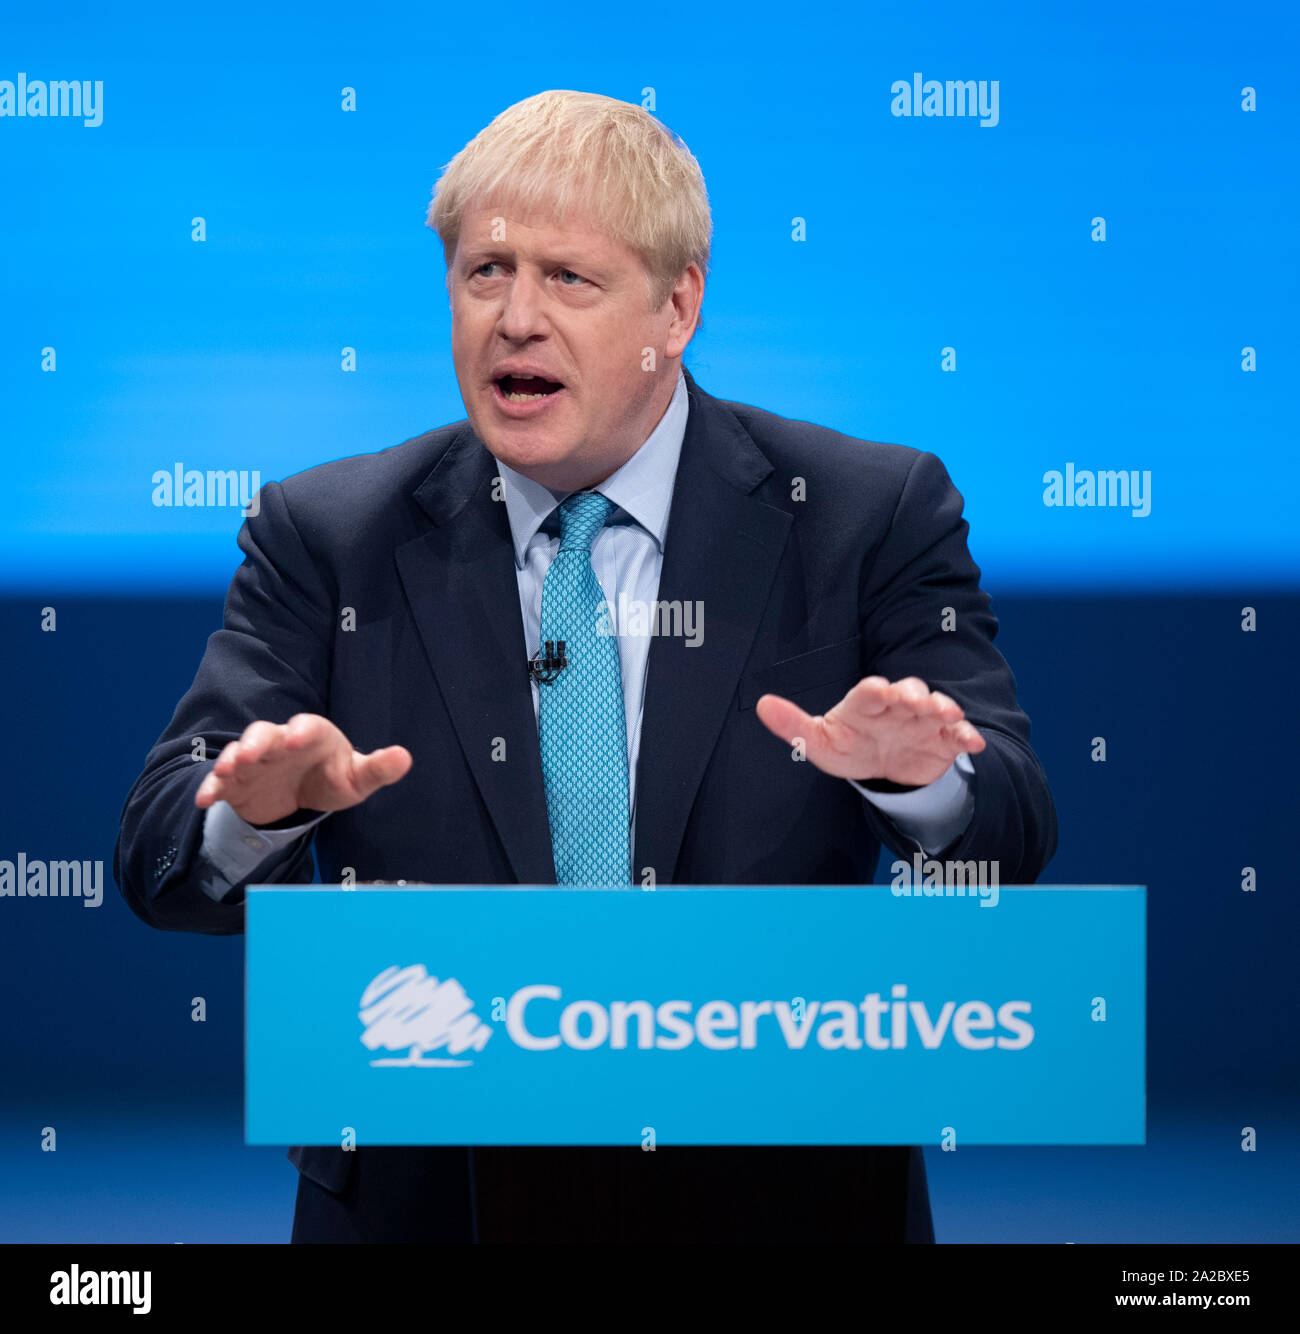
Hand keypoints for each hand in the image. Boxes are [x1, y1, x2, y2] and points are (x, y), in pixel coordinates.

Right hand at [194, 714, 411, 826]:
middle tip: (250, 752)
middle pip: (265, 733)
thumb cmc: (333, 777)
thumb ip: (378, 769)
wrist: (302, 794)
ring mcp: (255, 761)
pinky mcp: (236, 783)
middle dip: (257, 741)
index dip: (301, 730)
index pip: (307, 726)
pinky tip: (205, 800)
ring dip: (230, 759)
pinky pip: (219, 783)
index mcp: (312, 735)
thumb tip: (404, 757)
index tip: (297, 737)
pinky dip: (210, 789)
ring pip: (238, 752)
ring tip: (226, 770)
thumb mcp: (357, 778)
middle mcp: (279, 742)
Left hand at [755, 675, 985, 787]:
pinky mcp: (943, 739)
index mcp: (864, 704)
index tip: (877, 689)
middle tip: (913, 700)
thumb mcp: (818, 741)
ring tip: (946, 713)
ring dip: (942, 707)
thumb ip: (792, 725)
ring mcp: (922, 721)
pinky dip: (967, 735)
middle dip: (912, 694)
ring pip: (936, 707)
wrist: (884, 768)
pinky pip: (958, 734)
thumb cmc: (848, 746)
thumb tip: (761, 705)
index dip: (873, 690)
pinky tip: (973, 743)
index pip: (868, 693)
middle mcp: (896, 706)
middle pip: (908, 692)